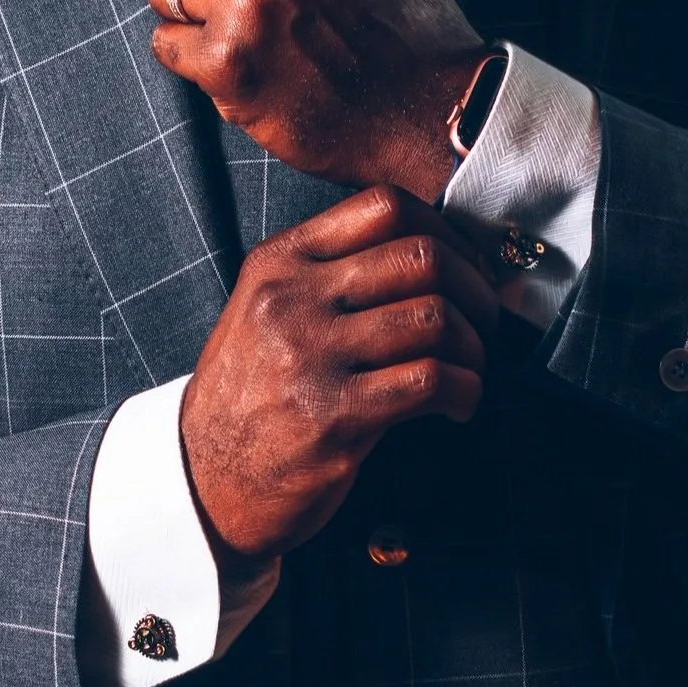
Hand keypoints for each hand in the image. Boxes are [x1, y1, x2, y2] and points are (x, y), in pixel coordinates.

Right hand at [178, 186, 499, 574]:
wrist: (203, 479)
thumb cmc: (250, 397)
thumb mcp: (265, 310)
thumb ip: (331, 274)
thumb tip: (436, 256)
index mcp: (279, 263)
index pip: (383, 207)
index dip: (447, 231)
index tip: (467, 265)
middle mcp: (292, 301)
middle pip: (421, 257)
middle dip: (475, 289)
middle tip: (484, 321)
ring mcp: (311, 358)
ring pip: (433, 317)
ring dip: (474, 346)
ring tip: (470, 367)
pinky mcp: (335, 417)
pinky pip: (431, 381)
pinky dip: (466, 391)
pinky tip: (459, 404)